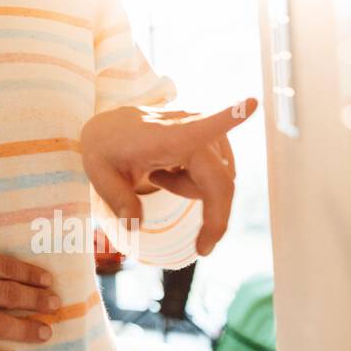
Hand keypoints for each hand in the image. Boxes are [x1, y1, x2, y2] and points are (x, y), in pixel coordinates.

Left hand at [78, 98, 257, 255]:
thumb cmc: (105, 149)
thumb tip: (134, 226)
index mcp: (164, 134)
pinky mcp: (210, 136)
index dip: (228, 118)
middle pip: (220, 183)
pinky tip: (167, 171)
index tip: (251, 103)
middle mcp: (190, 129)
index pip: (199, 126)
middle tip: (202, 247)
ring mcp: (204, 132)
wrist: (108, 129)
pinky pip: (216, 177)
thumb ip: (118, 199)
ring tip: (156, 177)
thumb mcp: (99, 173)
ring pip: (218, 183)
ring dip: (192, 191)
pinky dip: (195, 184)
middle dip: (214, 218)